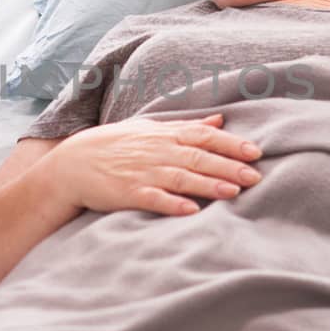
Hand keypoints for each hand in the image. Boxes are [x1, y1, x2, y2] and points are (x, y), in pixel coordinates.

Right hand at [52, 113, 261, 217]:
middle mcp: (157, 151)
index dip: (231, 143)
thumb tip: (221, 120)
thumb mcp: (150, 128)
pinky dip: (172, 204)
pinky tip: (191, 210)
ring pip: (181, 177)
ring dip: (208, 184)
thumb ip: (187, 125)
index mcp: (164, 135)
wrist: (73, 163)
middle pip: (199, 157)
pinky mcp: (128, 193)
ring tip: (233, 192)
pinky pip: (153, 198)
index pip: (204, 136)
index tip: (255, 152)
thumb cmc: (115, 145)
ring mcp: (143, 172)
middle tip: (255, 176)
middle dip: (228, 166)